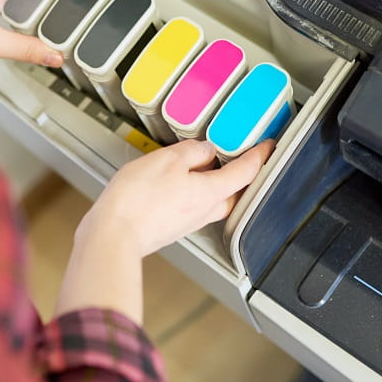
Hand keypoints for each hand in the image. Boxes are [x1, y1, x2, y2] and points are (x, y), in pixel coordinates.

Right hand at [53, 139, 273, 323]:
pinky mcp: (172, 227)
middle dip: (240, 174)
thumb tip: (206, 151)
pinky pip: (192, 206)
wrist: (113, 235)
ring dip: (215, 183)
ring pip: (213, 200)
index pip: (246, 172)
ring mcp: (188, 222)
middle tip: (240, 155)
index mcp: (211, 192)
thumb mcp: (167, 160)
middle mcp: (205, 211)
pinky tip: (177, 182)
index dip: (260, 155)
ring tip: (205, 165)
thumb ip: (192, 152)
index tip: (268, 145)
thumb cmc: (138, 200)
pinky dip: (192, 192)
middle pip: (233, 192)